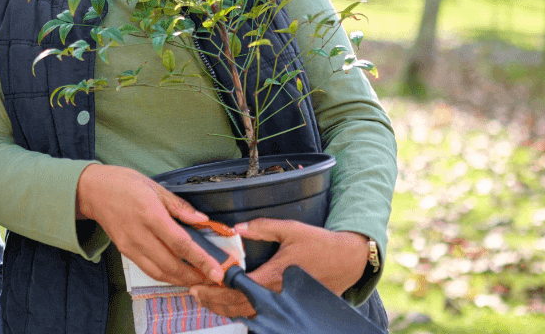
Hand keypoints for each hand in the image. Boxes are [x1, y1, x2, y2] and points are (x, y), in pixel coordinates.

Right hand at [75, 164, 224, 285]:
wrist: (93, 191)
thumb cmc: (124, 184)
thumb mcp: (155, 187)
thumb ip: (179, 206)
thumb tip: (202, 220)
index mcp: (150, 214)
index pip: (181, 243)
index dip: (201, 260)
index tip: (217, 271)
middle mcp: (140, 234)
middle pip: (172, 264)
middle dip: (195, 276)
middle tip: (214, 280)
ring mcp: (131, 246)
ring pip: (160, 272)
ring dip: (181, 280)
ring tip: (199, 280)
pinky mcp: (125, 252)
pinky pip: (148, 270)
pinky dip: (166, 276)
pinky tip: (178, 274)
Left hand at [189, 219, 368, 317]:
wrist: (348, 260)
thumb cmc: (320, 244)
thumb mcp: (290, 229)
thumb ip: (262, 228)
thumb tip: (237, 228)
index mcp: (273, 276)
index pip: (237, 288)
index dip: (215, 289)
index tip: (198, 285)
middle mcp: (277, 295)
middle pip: (238, 307)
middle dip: (214, 303)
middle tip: (196, 295)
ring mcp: (284, 305)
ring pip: (249, 315)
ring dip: (226, 309)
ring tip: (207, 301)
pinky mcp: (290, 307)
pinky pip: (262, 316)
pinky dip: (244, 312)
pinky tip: (232, 306)